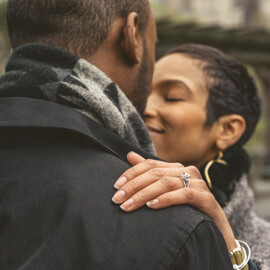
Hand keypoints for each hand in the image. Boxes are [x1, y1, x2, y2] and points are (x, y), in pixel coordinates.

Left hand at [112, 152, 236, 251]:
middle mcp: (188, 171)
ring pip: (167, 183)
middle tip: (117, 199)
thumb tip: (130, 155)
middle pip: (156, 173)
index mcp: (176, 168)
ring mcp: (198, 184)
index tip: (116, 186)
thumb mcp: (165, 191)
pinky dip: (166, 199)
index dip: (131, 173)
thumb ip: (149, 172)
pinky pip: (184, 194)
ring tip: (129, 206)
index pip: (150, 165)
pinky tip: (153, 206)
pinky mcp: (207, 198)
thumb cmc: (186, 209)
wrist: (214, 230)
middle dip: (134, 186)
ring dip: (145, 194)